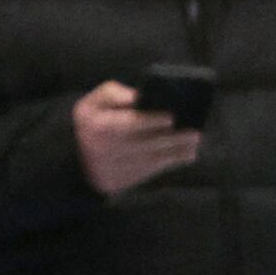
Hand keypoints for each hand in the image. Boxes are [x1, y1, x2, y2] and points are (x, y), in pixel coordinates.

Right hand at [72, 82, 202, 198]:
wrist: (80, 163)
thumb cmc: (91, 125)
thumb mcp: (91, 104)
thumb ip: (114, 94)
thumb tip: (138, 96)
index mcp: (101, 126)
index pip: (128, 124)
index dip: (150, 121)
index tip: (170, 117)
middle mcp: (111, 149)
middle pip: (146, 144)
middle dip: (172, 139)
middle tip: (194, 132)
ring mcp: (121, 166)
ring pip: (153, 160)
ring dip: (177, 151)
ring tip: (195, 142)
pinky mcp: (129, 179)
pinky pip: (154, 171)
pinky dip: (173, 163)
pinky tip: (188, 154)